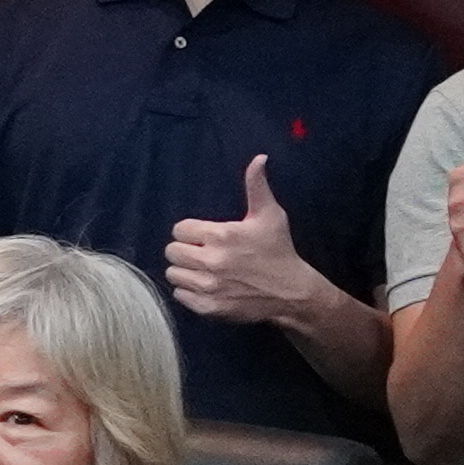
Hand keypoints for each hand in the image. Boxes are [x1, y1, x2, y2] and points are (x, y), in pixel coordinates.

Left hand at [163, 154, 333, 327]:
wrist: (292, 292)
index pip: (179, 230)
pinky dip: (189, 291)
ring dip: (185, 271)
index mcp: (222, 235)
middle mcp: (212, 261)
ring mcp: (209, 286)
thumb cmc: (278, 251)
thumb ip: (257, 186)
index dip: (190, 231)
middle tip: (201, 252)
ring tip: (202, 270)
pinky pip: (179, 295)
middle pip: (172, 251)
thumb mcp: (270, 215)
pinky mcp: (208, 307)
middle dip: (184, 250)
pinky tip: (206, 285)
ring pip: (173, 274)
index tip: (204, 236)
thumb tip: (259, 158)